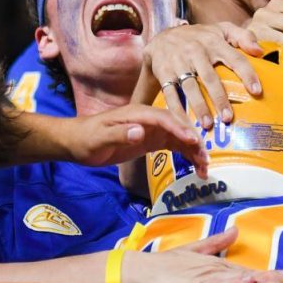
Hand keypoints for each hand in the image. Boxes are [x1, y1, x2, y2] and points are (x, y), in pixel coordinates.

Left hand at [61, 103, 207, 176]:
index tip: (194, 141)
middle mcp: (148, 119)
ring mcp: (151, 130)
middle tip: (206, 159)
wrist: (76, 142)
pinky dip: (187, 155)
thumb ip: (120, 134)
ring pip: (179, 138)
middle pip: (177, 127)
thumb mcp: (99, 138)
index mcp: (137, 114)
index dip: (180, 129)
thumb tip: (140, 132)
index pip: (164, 118)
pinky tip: (196, 166)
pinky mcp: (150, 140)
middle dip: (194, 142)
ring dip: (194, 151)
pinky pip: (174, 146)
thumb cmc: (85, 138)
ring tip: (205, 168)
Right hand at [118, 229, 257, 282]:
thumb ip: (214, 244)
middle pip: (254, 278)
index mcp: (215, 265)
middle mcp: (215, 270)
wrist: (131, 274)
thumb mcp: (189, 253)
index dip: (274, 277)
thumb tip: (235, 230)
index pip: (250, 272)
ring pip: (241, 282)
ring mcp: (205, 279)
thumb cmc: (157, 269)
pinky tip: (249, 281)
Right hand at [141, 23, 262, 128]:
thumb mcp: (222, 29)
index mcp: (214, 42)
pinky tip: (184, 124)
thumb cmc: (201, 37)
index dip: (247, 74)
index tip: (257, 91)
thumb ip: (243, 36)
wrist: (163, 36)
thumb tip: (259, 51)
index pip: (235, 59)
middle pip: (210, 77)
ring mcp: (178, 62)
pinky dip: (176, 110)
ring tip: (207, 124)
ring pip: (189, 87)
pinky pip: (169, 93)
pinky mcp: (163, 72)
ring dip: (198, 106)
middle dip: (219, 98)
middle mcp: (196, 51)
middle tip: (228, 118)